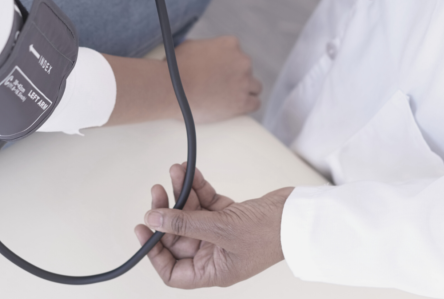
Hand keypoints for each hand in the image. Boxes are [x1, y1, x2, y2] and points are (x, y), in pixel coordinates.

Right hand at [103, 37, 260, 126]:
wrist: (172, 89)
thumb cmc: (175, 69)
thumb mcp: (186, 47)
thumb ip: (199, 46)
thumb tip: (195, 47)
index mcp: (230, 44)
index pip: (237, 54)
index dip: (228, 64)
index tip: (220, 72)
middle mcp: (242, 61)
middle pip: (245, 70)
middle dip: (236, 77)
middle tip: (221, 86)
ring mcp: (244, 82)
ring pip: (254, 87)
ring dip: (244, 91)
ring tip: (230, 98)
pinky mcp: (243, 102)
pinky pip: (255, 103)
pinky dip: (246, 106)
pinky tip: (238, 108)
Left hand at [134, 163, 293, 287]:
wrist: (300, 214)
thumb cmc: (270, 233)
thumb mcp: (221, 228)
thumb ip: (184, 224)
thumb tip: (153, 219)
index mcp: (213, 271)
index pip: (172, 271)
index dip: (154, 252)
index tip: (143, 229)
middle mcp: (215, 254)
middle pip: (178, 236)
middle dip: (167, 212)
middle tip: (158, 192)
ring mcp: (222, 234)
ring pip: (190, 214)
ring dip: (181, 193)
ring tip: (175, 172)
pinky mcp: (229, 215)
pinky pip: (206, 201)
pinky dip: (198, 187)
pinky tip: (190, 172)